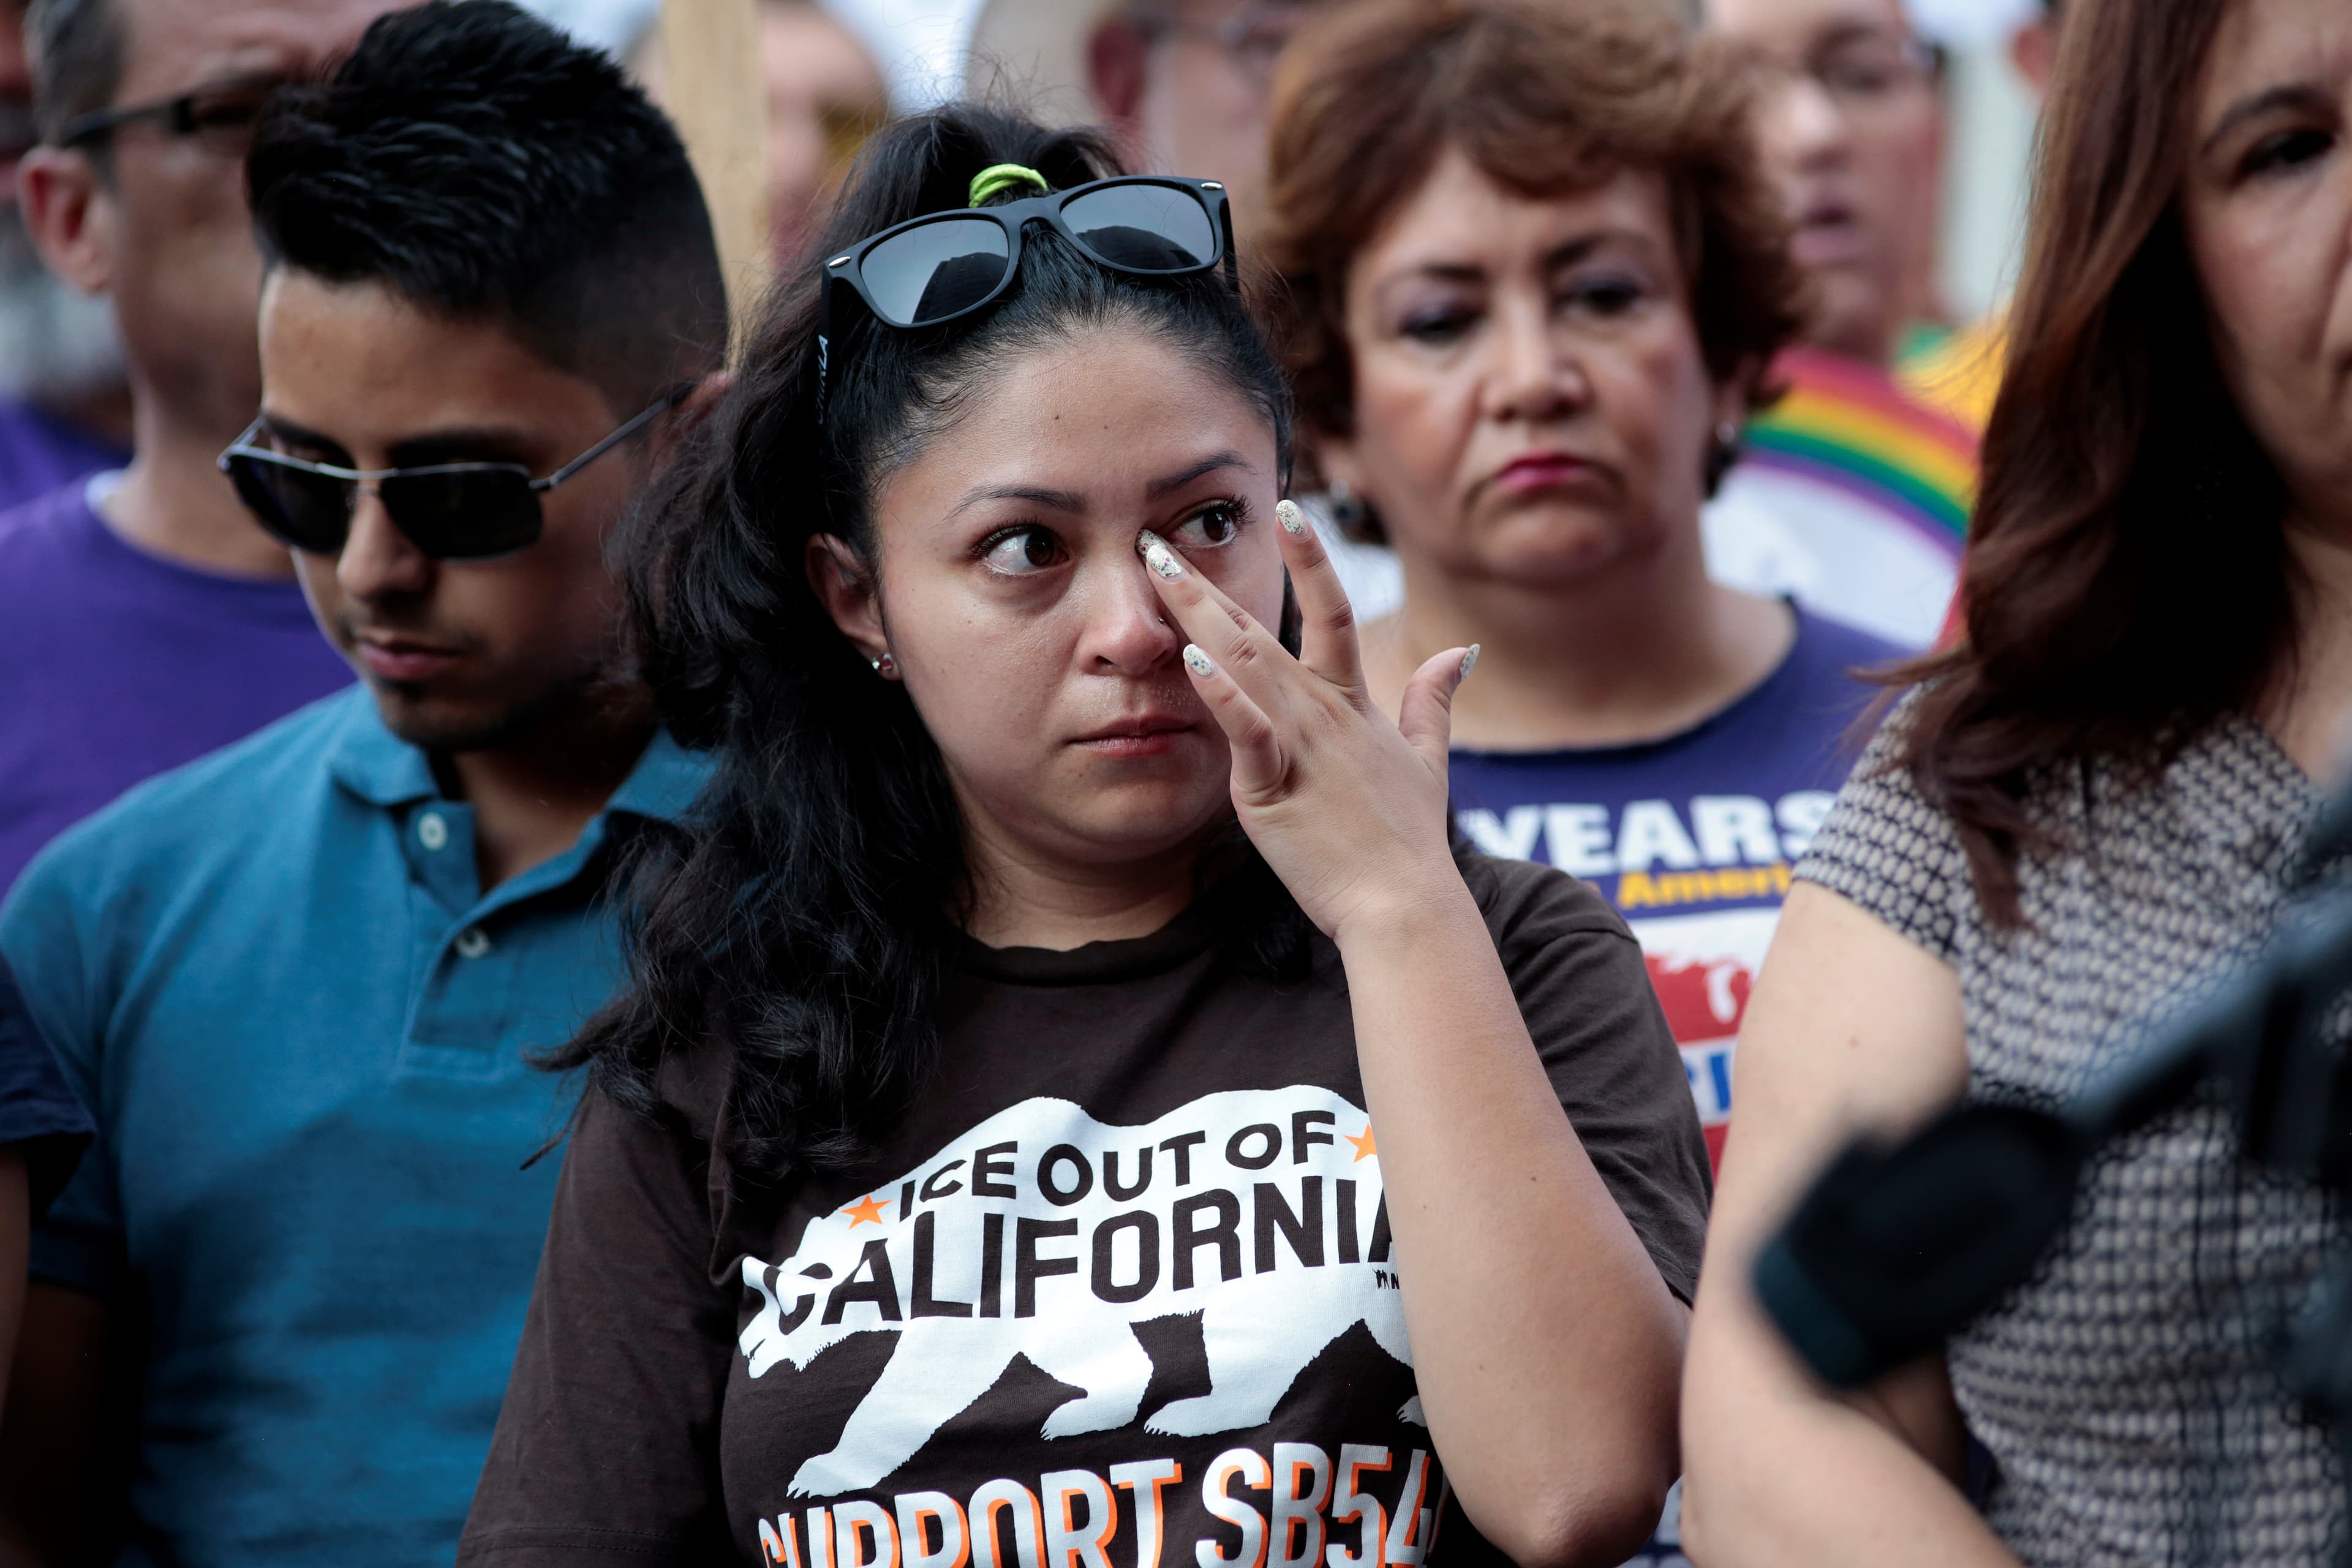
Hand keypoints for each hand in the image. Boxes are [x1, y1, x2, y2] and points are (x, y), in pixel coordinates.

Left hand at [1139, 500, 1477, 940]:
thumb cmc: (1409, 842)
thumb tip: (1460, 652)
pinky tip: (1190, 655)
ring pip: (1244, 663)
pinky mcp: (1273, 789)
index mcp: (1353, 704)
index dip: (1313, 555)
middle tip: (1156, 537)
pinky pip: (1246, 730)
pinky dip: (1220, 690)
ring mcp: (1299, 747)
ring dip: (1196, 612)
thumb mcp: (1429, 762)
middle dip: (1204, 582)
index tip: (1288, 506)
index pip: (1334, 610)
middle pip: (1262, 628)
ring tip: (1155, 570)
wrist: (1406, 905)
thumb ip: (1433, 702)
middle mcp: (1324, 713)